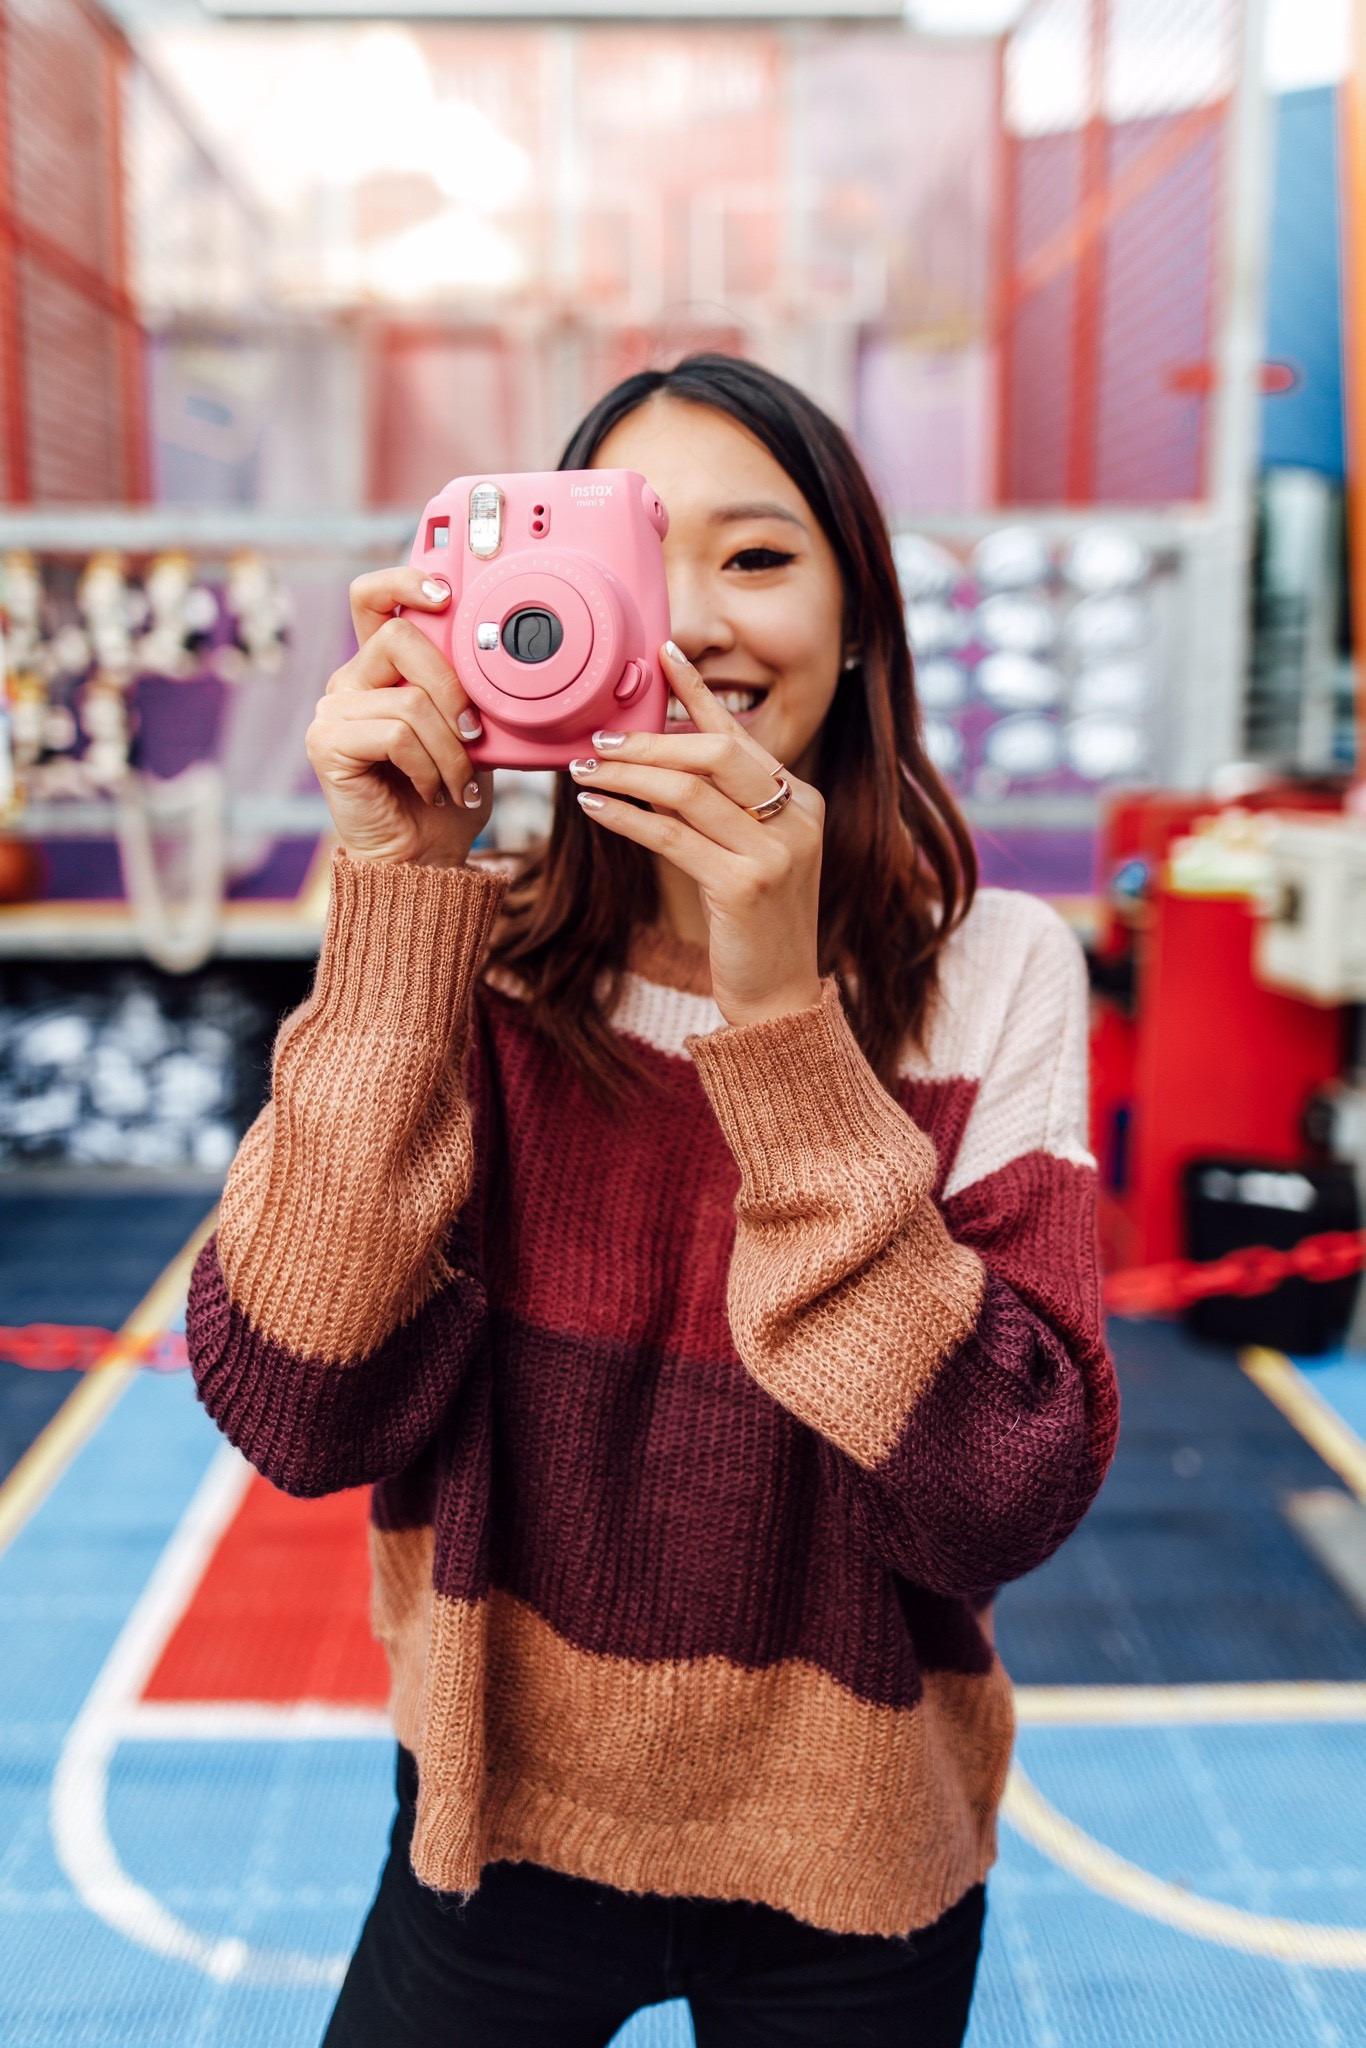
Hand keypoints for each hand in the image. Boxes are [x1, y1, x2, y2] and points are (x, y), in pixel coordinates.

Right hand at [305, 569, 491, 867]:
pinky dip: (429, 766)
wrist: (424, 859)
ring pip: (410, 700)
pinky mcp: (325, 743)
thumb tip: (504, 658)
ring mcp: (332, 710)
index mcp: (381, 668)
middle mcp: (349, 681)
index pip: (374, 598)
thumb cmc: (449, 796)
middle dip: (453, 686)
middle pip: (400, 637)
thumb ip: (472, 691)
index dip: (404, 578)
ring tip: (459, 782)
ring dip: (451, 748)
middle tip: (475, 734)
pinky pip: (395, 733)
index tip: (446, 591)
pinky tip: (434, 791)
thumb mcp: (474, 734)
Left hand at [570, 642, 823, 1027]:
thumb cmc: (755, 925)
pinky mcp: (744, 886)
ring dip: (627, 775)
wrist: (779, 995)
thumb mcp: (751, 854)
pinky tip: (595, 809)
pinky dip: (627, 818)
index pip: (740, 735)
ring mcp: (775, 852)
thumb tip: (658, 758)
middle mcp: (797, 819)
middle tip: (600, 739)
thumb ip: (722, 808)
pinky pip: (672, 836)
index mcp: (803, 801)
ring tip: (584, 770)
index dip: (698, 692)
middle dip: (649, 740)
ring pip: (687, 791)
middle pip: (713, 753)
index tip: (663, 654)